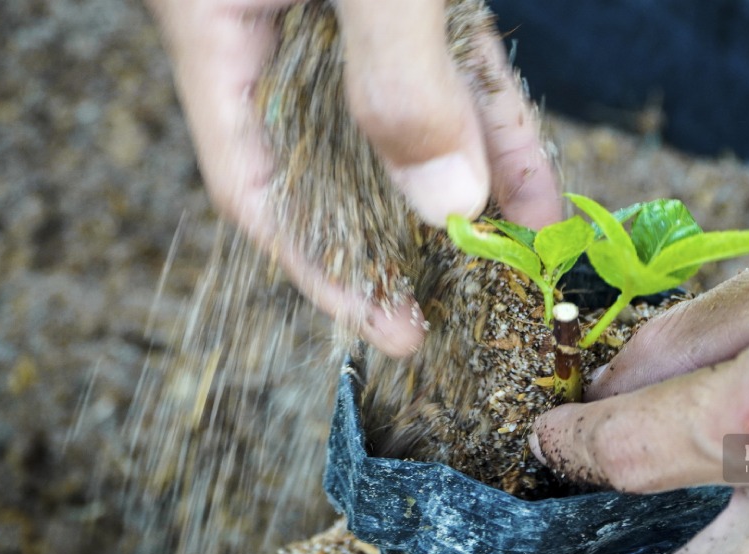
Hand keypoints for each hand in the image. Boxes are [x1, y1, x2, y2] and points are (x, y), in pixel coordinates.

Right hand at [147, 0, 560, 356]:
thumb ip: (396, 78)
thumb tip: (447, 204)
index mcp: (216, 24)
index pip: (258, 187)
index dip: (324, 270)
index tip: (392, 328)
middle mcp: (275, 30)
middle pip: (338, 166)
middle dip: (410, 233)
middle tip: (471, 297)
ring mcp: (341, 13)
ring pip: (408, 117)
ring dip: (473, 177)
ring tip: (526, 240)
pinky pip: (448, 65)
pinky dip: (491, 115)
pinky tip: (533, 172)